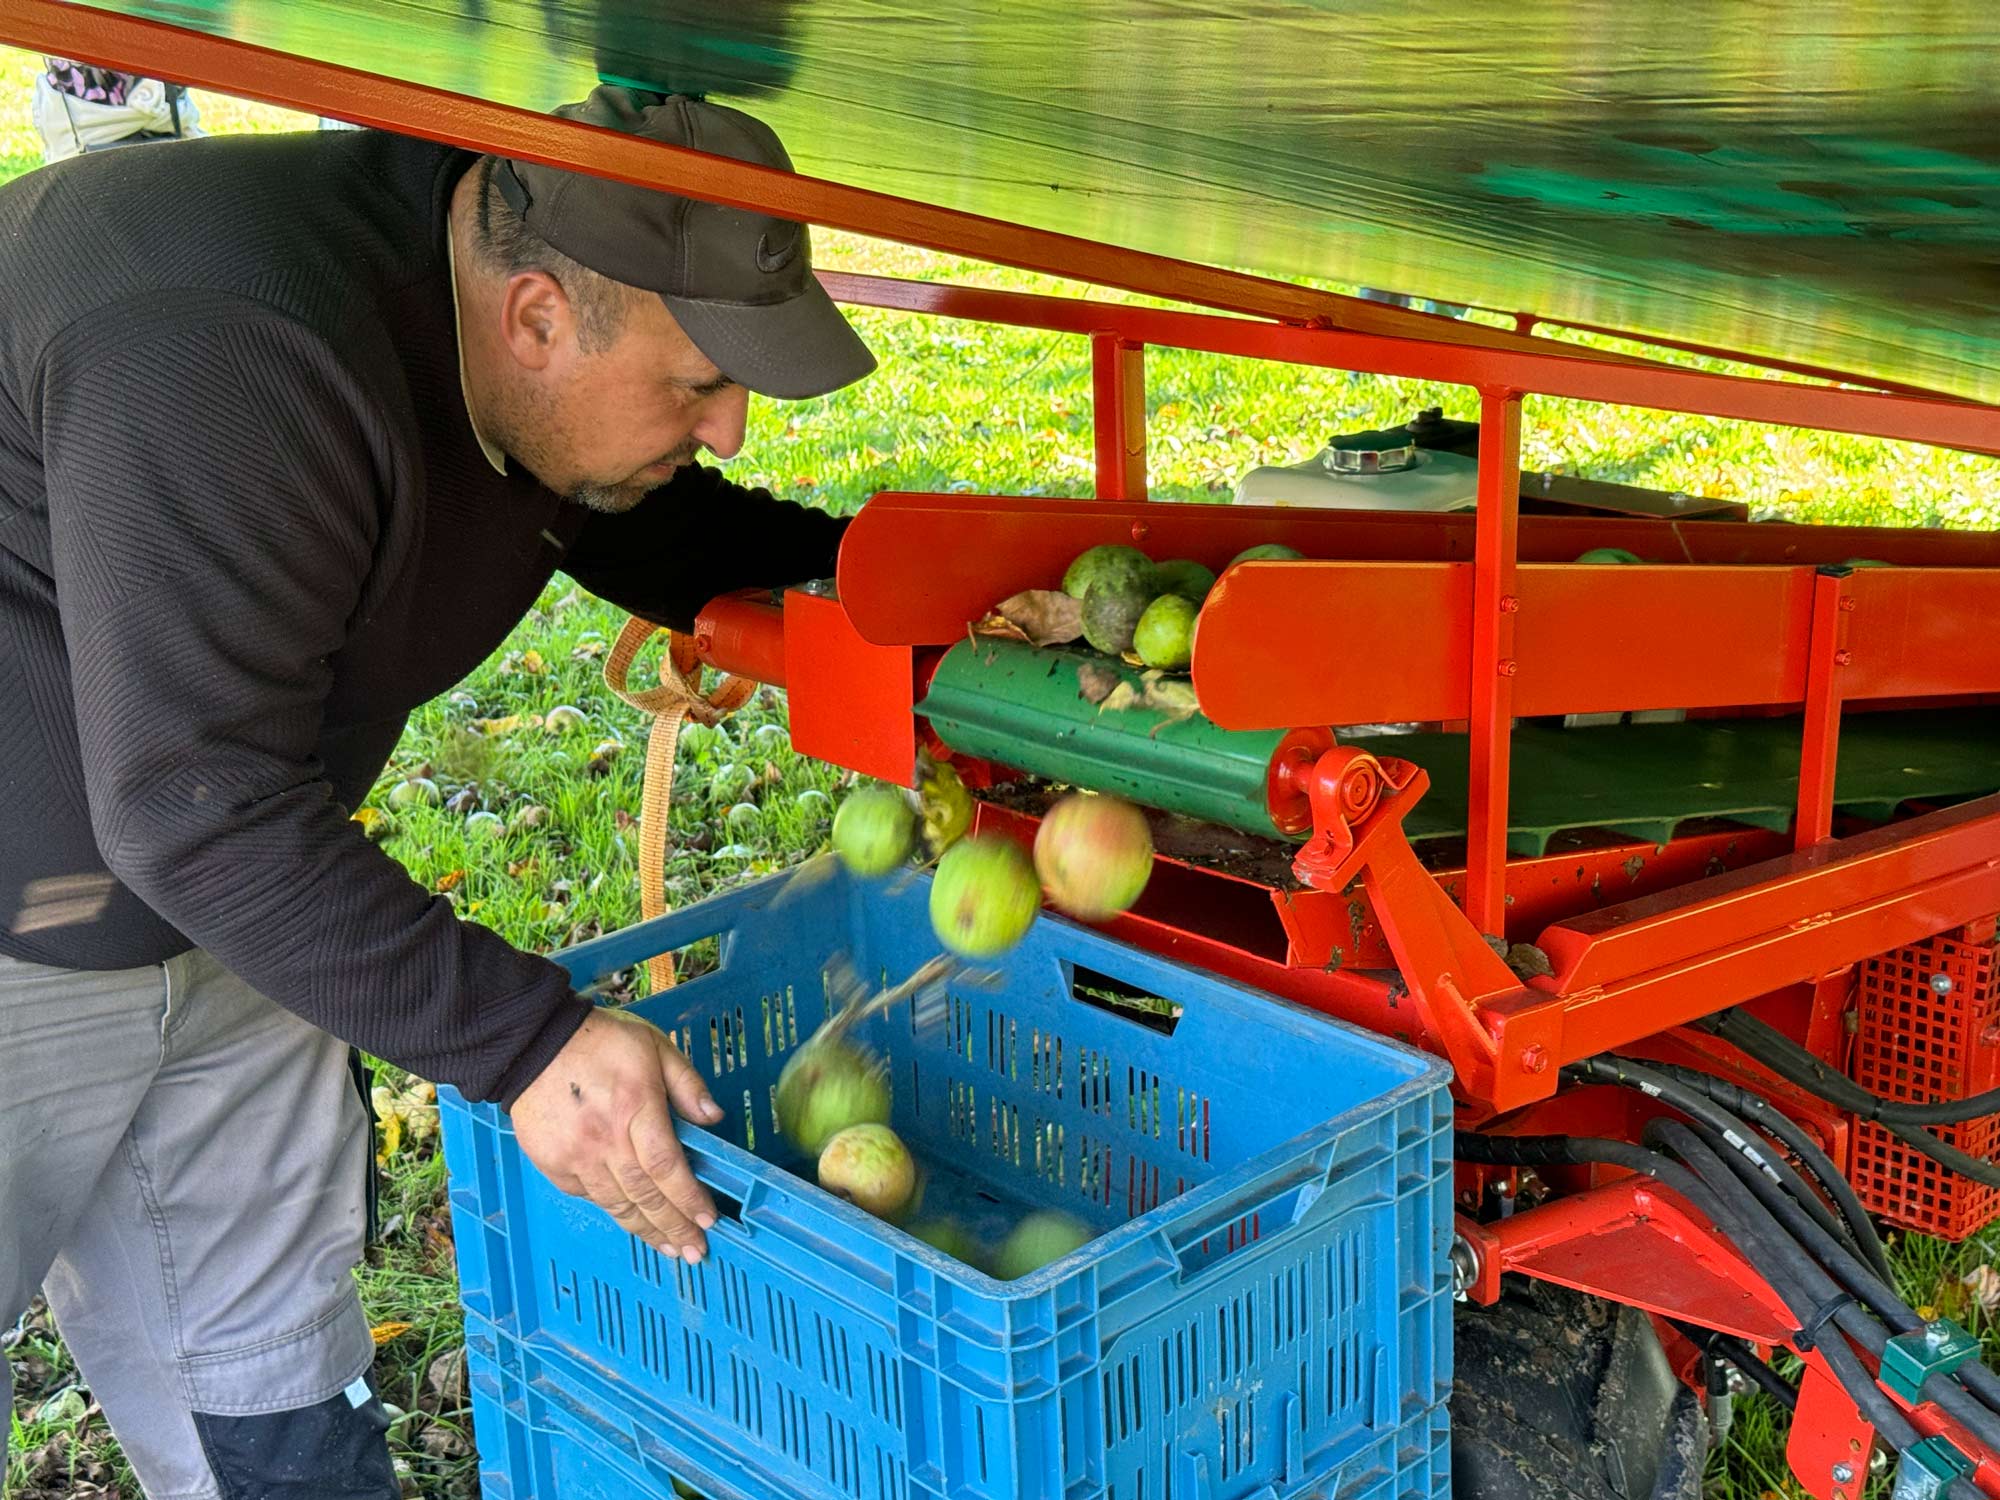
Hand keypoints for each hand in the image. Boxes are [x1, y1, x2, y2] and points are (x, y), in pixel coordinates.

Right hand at [509, 1007, 724, 1260]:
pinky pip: (589, 1196)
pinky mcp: (554, 1165)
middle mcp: (606, 1140)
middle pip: (645, 1195)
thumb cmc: (598, 1041)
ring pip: (617, 1204)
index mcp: (636, 1107)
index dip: (689, 1198)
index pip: (667, 1166)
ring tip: (669, 1247)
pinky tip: (631, 1219)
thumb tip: (714, 1120)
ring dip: (646, 1229)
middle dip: (673, 1227)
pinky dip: (612, 1209)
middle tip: (695, 1250)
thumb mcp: (654, 1046)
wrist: (530, 1043)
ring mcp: (576, 1157)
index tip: (708, 1220)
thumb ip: (687, 1084)